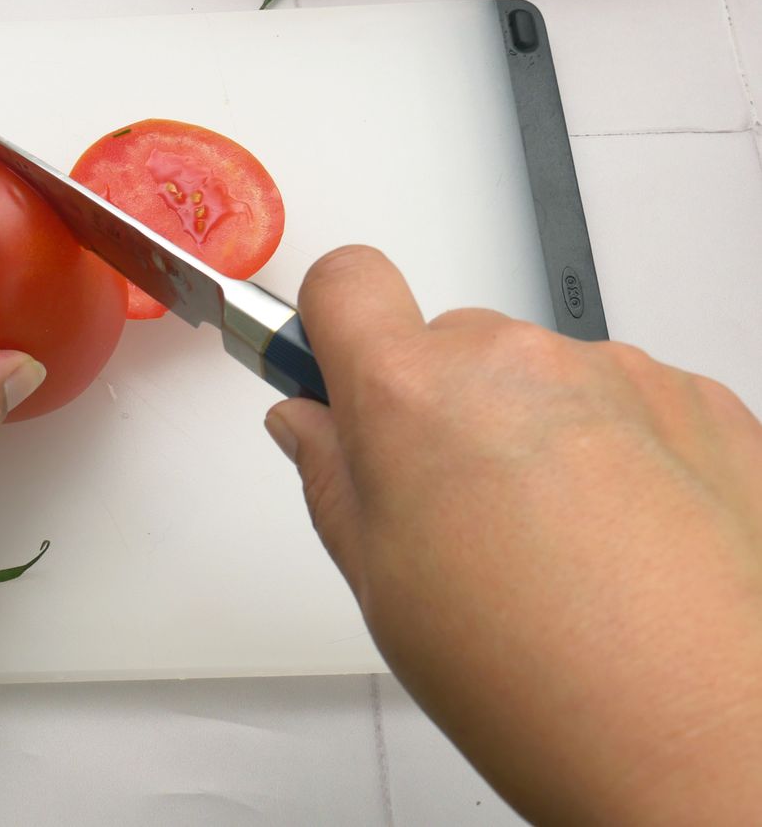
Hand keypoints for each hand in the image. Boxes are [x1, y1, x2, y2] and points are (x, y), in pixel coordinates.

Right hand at [267, 247, 761, 824]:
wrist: (704, 736)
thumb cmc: (544, 679)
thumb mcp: (383, 585)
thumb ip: (333, 478)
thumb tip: (312, 427)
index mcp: (413, 394)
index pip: (345, 281)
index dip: (331, 320)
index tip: (334, 365)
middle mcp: (516, 361)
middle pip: (449, 341)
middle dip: (438, 403)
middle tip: (450, 504)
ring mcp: (618, 375)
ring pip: (540, 375)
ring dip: (532, 429)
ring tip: (549, 542)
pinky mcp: (701, 402)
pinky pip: (626, 399)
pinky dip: (615, 448)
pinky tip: (617, 539)